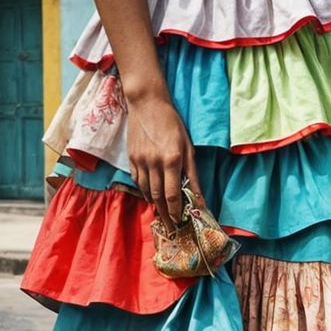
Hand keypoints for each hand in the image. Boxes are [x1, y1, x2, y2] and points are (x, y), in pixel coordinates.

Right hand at [125, 88, 201, 225]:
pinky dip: (145, 192)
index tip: (181, 221)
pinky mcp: (131, 159)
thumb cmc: (172, 123)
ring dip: (156, 205)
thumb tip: (198, 196)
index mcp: (171, 159)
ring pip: (147, 192)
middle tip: (172, 226)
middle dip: (166, 214)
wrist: (147, 104)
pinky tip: (151, 197)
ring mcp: (140, 162)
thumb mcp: (188, 146)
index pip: (173, 194)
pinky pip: (138, 182)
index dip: (177, 211)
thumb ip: (192, 173)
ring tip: (163, 214)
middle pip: (159, 197)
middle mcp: (154, 163)